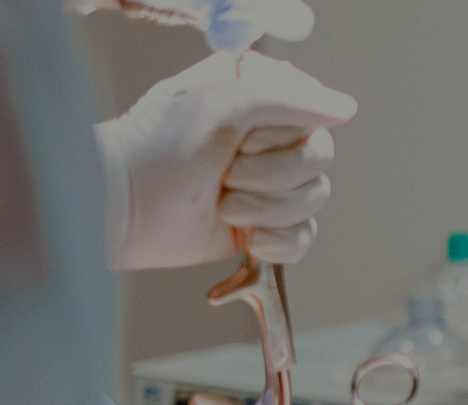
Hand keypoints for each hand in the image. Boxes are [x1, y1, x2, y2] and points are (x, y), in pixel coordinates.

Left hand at [95, 51, 356, 269]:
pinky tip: (246, 239)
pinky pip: (304, 238)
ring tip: (224, 207)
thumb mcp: (220, 104)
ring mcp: (267, 186)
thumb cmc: (158, 149)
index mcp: (259, 100)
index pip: (313, 114)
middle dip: (273, 177)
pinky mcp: (263, 227)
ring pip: (314, 200)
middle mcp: (268, 141)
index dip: (282, 134)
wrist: (122, 210)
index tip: (241, 138)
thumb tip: (346, 108)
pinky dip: (277, 243)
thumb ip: (288, 98)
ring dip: (267, 210)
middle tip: (227, 176)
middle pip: (319, 160)